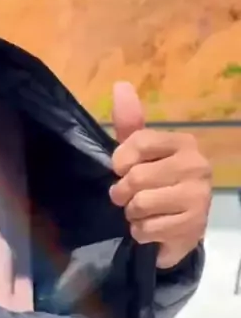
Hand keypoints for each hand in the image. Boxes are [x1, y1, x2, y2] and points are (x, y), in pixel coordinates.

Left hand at [109, 82, 211, 268]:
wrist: (181, 229)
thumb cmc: (159, 187)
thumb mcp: (142, 155)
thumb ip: (130, 125)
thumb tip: (120, 85)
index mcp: (184, 143)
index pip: (138, 142)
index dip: (120, 161)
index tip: (122, 171)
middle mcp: (196, 165)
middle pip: (136, 177)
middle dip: (123, 193)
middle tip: (129, 199)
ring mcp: (197, 196)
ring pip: (140, 204)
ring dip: (132, 215)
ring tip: (142, 214)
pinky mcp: (192, 225)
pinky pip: (146, 229)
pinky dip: (140, 232)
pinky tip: (153, 229)